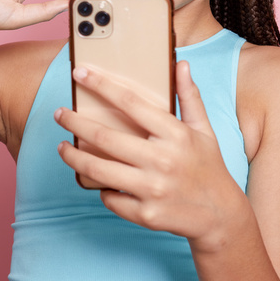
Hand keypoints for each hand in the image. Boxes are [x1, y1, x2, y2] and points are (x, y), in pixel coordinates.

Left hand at [55, 61, 242, 248]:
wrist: (221, 216)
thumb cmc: (208, 166)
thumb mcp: (204, 129)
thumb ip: (189, 97)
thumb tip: (182, 64)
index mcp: (176, 134)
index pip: (131, 103)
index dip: (101, 86)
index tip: (79, 73)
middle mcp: (163, 160)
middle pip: (105, 137)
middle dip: (75, 122)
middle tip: (59, 114)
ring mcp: (153, 189)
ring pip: (99, 169)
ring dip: (73, 157)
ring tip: (61, 148)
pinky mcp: (146, 214)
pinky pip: (110, 197)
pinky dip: (100, 189)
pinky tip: (98, 180)